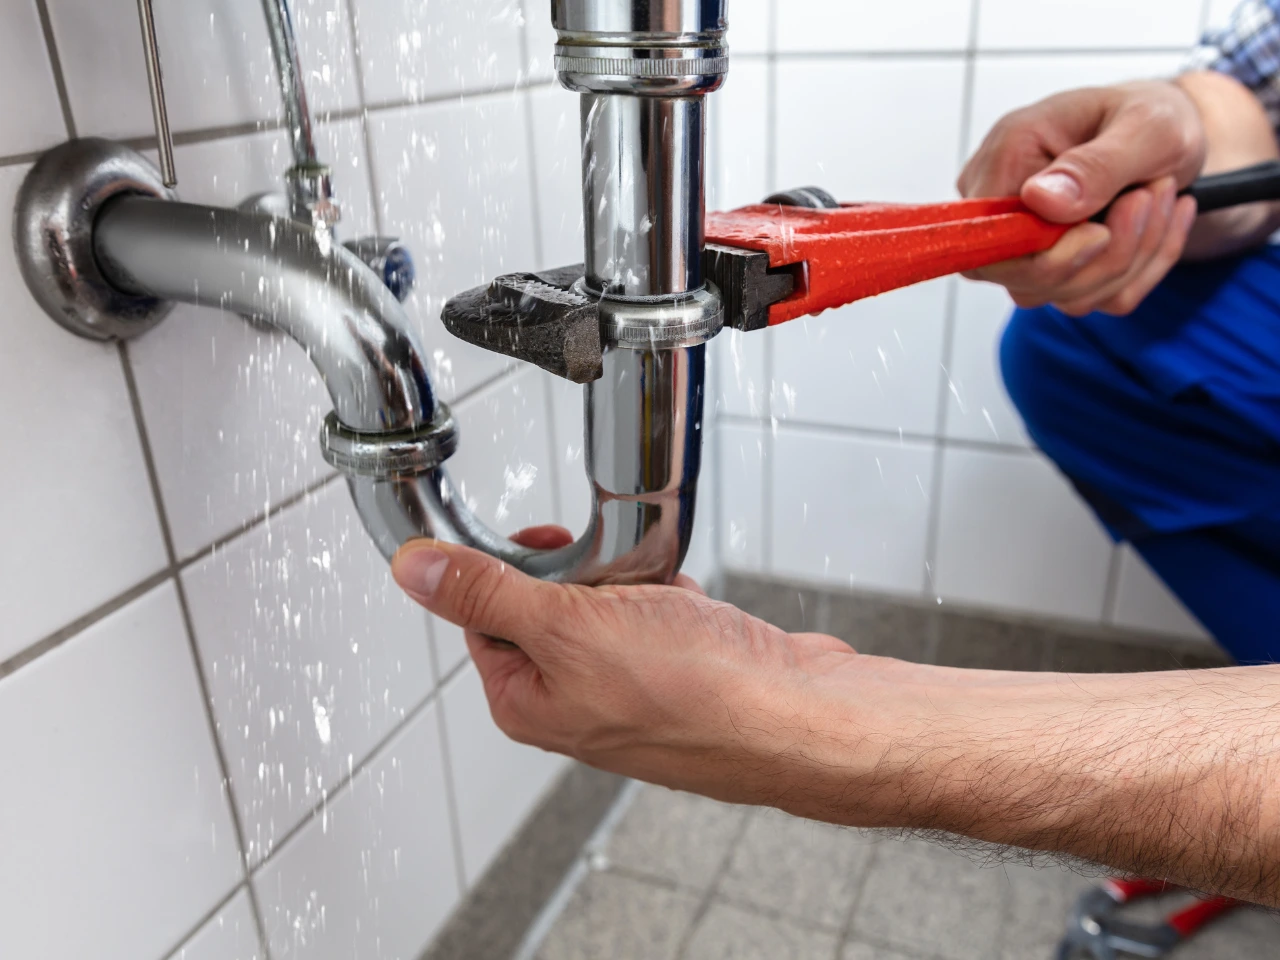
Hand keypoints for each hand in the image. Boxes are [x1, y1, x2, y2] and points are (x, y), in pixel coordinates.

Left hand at [391, 528, 936, 821]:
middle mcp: (575, 702)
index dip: (507, 569)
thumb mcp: (568, 627)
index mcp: (528, 701)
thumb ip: (487, 593)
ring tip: (659, 593)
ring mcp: (632, 689)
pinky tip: (691, 606)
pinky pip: (659, 613)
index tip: (540, 542)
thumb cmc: (695, 692)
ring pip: (609, 604)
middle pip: (547, 605)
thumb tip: (413, 572)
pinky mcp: (681, 672)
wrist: (799, 717)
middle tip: (611, 572)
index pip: (482, 616)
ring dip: (631, 582)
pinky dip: (673, 597)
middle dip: (583, 573)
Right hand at [959, 80, 1204, 315]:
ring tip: (1160, 196)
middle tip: (1153, 195)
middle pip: (1025, 281)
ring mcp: (1025, 245)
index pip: (986, 242)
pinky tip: (1158, 221)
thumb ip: (1095, 164)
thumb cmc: (1153, 116)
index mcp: (1006, 158)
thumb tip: (1038, 200)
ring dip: (1133, 257)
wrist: (1174, 134)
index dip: (1042, 256)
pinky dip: (1142, 269)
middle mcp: (1003, 207)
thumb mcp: (1148, 125)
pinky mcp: (1056, 269)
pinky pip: (1096, 298)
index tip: (1101, 231)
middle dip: (1107, 254)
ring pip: (1066, 295)